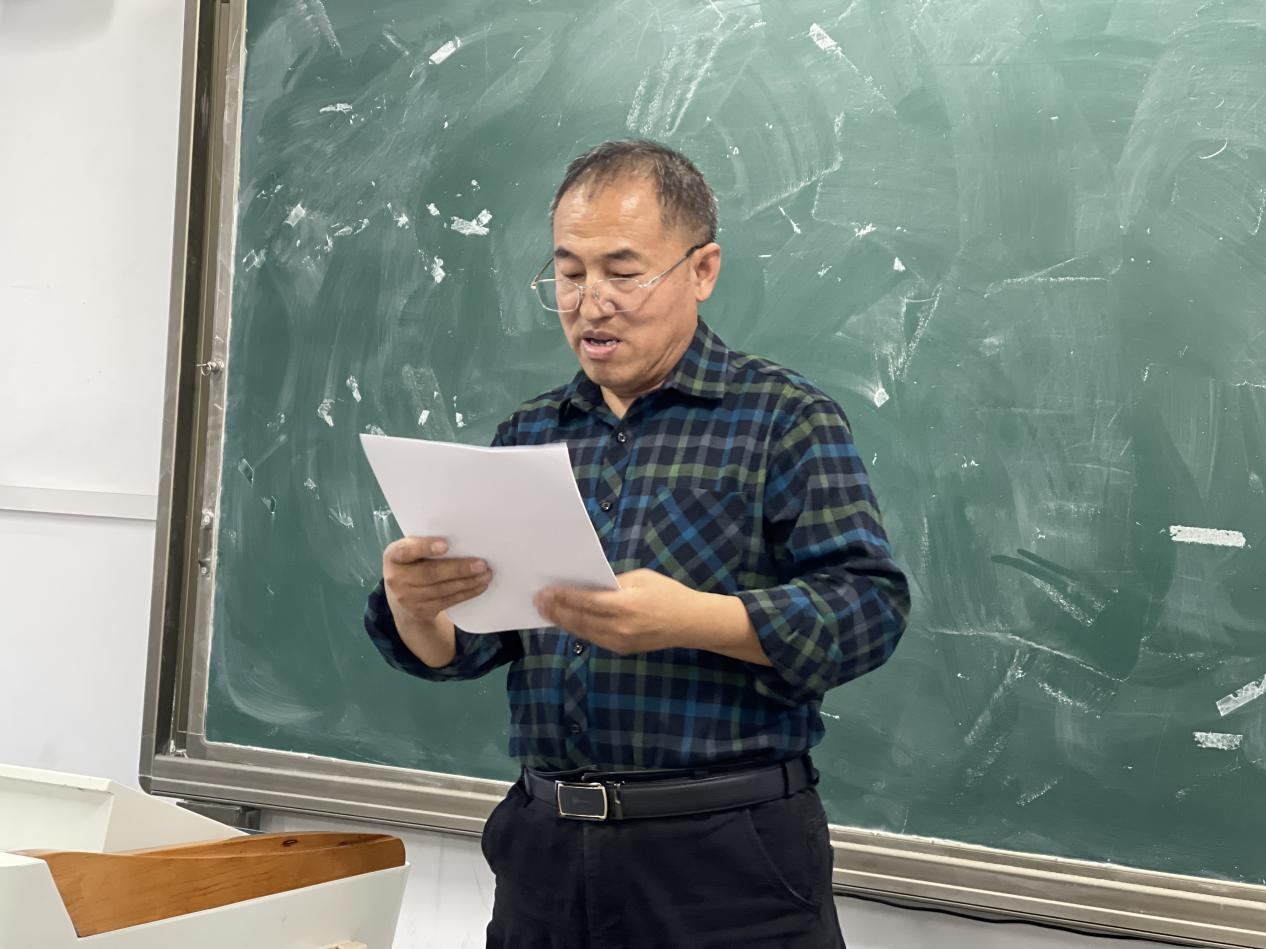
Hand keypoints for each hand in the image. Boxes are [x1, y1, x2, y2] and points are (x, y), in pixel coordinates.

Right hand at [382, 537, 490, 627]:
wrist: (401, 596)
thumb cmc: (412, 563)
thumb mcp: (410, 551)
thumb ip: (425, 545)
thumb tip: (462, 540)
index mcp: (393, 556)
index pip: (406, 551)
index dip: (425, 548)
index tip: (445, 545)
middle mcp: (396, 578)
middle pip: (430, 574)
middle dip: (458, 569)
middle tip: (481, 564)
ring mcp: (407, 598)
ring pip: (442, 589)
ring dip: (467, 582)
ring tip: (485, 574)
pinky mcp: (421, 611)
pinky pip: (447, 601)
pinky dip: (466, 593)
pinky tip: (479, 586)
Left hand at [533, 569, 700, 654]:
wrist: (691, 623)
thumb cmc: (668, 594)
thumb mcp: (641, 578)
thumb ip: (612, 583)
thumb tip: (586, 584)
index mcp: (625, 606)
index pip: (585, 602)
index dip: (562, 597)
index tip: (545, 591)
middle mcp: (619, 628)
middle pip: (578, 620)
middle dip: (556, 610)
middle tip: (538, 601)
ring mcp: (619, 642)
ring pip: (582, 632)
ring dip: (562, 621)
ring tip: (546, 611)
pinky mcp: (621, 649)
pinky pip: (592, 638)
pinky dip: (577, 628)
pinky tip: (566, 620)